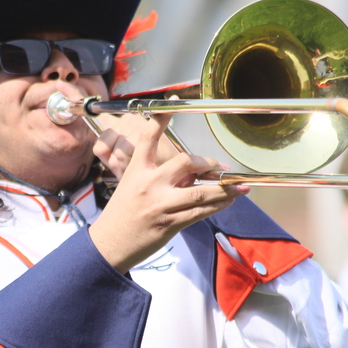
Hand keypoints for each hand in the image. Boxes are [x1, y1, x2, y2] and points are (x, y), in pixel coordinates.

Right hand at [88, 112, 248, 273]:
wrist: (109, 245)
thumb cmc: (121, 215)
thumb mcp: (132, 187)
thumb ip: (160, 177)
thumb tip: (190, 175)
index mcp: (136, 171)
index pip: (149, 137)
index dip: (162, 117)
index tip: (174, 102)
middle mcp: (148, 185)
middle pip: (185, 162)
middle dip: (207, 163)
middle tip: (220, 168)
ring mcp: (160, 205)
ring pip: (201, 192)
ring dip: (224, 189)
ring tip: (239, 188)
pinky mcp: (170, 224)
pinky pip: (200, 212)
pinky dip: (217, 206)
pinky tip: (227, 202)